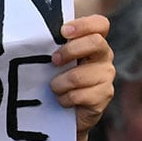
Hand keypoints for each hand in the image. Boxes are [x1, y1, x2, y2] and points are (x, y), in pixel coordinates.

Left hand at [49, 13, 113, 136]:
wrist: (64, 116)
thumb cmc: (58, 80)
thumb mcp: (56, 60)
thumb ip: (55, 45)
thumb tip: (35, 34)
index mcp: (94, 42)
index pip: (100, 24)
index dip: (83, 25)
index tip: (63, 32)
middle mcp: (104, 57)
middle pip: (95, 42)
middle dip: (69, 51)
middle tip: (54, 61)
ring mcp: (106, 76)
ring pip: (80, 75)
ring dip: (60, 83)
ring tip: (55, 88)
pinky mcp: (103, 96)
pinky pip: (79, 95)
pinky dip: (64, 99)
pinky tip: (63, 100)